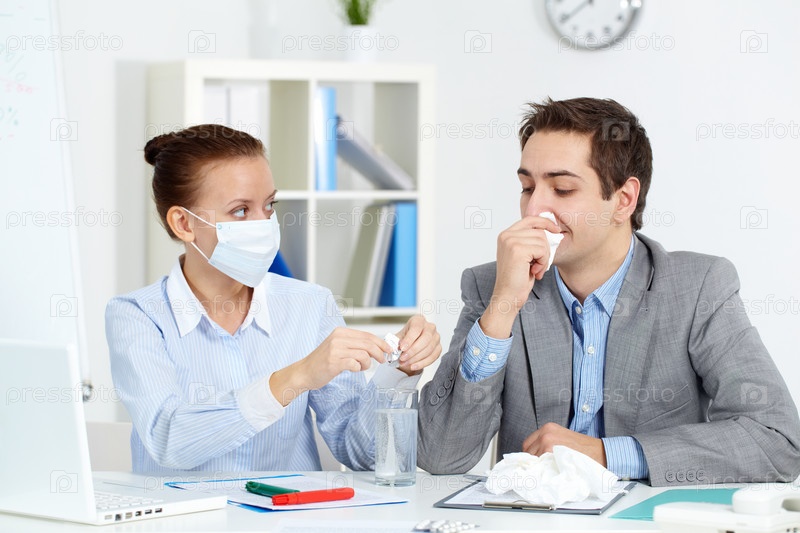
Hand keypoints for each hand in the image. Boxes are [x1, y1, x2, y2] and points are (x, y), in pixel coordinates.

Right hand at [270, 327, 390, 404]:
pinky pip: (355, 364)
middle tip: (382, 360)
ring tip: (362, 368)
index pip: (367, 335)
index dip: (381, 342)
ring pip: (364, 354)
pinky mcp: (334, 362)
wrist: (304, 372)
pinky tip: (353, 370)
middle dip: (379, 353)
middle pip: (368, 343)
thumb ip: (354, 345)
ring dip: (367, 363)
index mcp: (341, 332)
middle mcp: (338, 338)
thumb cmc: (323, 361)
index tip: (388, 349)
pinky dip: (358, 368)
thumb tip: (376, 347)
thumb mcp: (338, 347)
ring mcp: (335, 350)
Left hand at [394, 315, 441, 375]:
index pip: (416, 328)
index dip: (409, 339)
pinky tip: (413, 366)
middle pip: (425, 339)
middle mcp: (430, 327)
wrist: (411, 344)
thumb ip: (394, 343)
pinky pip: (433, 357)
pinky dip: (422, 363)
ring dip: (416, 358)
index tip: (402, 348)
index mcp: (419, 320)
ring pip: (429, 349)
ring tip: (405, 363)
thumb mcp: (397, 338)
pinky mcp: (439, 348)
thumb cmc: (405, 338)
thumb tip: (391, 349)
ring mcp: (436, 337)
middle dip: (413, 351)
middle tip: (402, 358)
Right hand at [479, 215, 560, 337]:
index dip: (545, 222)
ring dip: (544, 257)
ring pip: (542, 240)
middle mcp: (506, 235)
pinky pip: (542, 250)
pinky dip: (543, 262)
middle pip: (539, 231)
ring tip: (535, 269)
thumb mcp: (524, 255)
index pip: (530, 219)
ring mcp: (510, 241)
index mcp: (506, 235)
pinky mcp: (517, 250)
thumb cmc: (517, 279)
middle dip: (545, 249)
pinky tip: (534, 271)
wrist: (508, 296)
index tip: (556, 230)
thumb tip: (553, 229)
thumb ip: (531, 240)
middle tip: (539, 265)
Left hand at [522, 423, 606, 466]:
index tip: (535, 462)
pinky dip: (542, 469)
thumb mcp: (563, 439)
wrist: (599, 452)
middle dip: (533, 461)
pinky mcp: (549, 450)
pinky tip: (551, 471)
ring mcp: (546, 440)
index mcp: (548, 428)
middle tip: (543, 468)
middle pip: (527, 451)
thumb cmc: (584, 449)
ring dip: (538, 466)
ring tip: (549, 469)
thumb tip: (536, 457)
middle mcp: (545, 432)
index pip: (527, 444)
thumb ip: (548, 443)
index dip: (531, 455)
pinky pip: (538, 463)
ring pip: (532, 458)